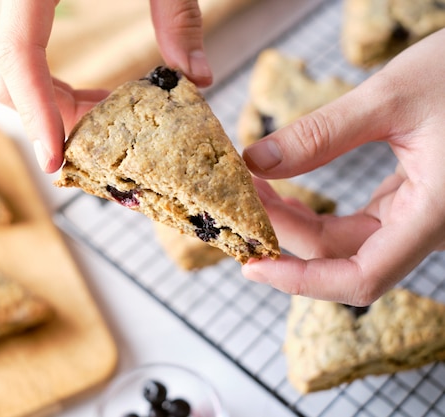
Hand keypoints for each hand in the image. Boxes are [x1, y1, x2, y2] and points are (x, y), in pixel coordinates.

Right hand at [0, 0, 211, 172]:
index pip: (18, 58)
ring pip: (10, 70)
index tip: (55, 161)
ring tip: (108, 118)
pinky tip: (95, 93)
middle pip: (6, 76)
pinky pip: (22, 54)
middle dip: (51, 117)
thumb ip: (178, 13)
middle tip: (106, 142)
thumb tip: (199, 78)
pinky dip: (53, 85)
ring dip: (54, 105)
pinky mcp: (22, 0)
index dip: (36, 114)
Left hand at [241, 29, 444, 305]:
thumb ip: (322, 134)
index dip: (302, 282)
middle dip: (286, 235)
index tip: (252, 266)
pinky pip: (359, 221)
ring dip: (298, 223)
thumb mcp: (393, 95)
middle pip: (344, 258)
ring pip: (349, 242)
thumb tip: (257, 162)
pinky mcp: (414, 199)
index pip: (361, 279)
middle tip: (242, 199)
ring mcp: (422, 215)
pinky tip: (285, 186)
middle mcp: (430, 226)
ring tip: (254, 189)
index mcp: (435, 214)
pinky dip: (318, 209)